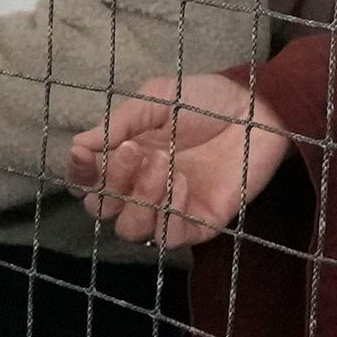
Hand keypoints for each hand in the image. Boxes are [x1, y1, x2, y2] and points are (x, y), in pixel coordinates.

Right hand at [70, 73, 292, 252]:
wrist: (257, 108)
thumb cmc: (205, 101)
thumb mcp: (157, 99)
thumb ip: (121, 121)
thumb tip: (80, 144)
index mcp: (124, 159)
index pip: (87, 181)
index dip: (79, 174)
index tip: (83, 154)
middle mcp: (140, 188)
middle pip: (101, 211)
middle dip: (110, 184)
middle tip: (134, 152)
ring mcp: (168, 209)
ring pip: (131, 230)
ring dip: (140, 198)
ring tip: (163, 164)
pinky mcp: (198, 224)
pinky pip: (168, 237)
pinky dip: (168, 213)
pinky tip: (182, 184)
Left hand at [261, 0, 336, 25]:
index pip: (281, 8)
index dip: (269, 20)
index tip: (260, 26)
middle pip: (308, 22)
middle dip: (292, 32)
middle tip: (279, 35)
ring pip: (332, 18)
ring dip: (315, 28)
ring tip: (301, 32)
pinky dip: (334, 14)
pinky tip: (323, 17)